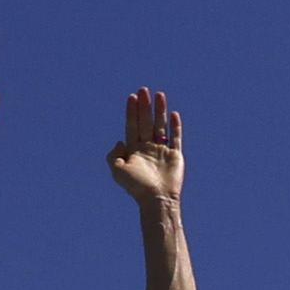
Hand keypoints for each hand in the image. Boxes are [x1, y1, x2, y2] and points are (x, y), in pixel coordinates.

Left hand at [108, 87, 182, 205]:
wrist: (156, 199)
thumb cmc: (136, 187)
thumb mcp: (117, 170)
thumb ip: (113, 155)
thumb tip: (120, 141)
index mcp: (134, 150)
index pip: (132, 125)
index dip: (131, 111)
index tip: (132, 96)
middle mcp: (147, 148)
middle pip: (145, 121)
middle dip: (144, 106)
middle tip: (144, 89)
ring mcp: (162, 151)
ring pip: (160, 125)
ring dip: (160, 110)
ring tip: (159, 95)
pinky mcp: (175, 155)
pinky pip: (176, 138)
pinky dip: (175, 126)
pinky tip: (174, 114)